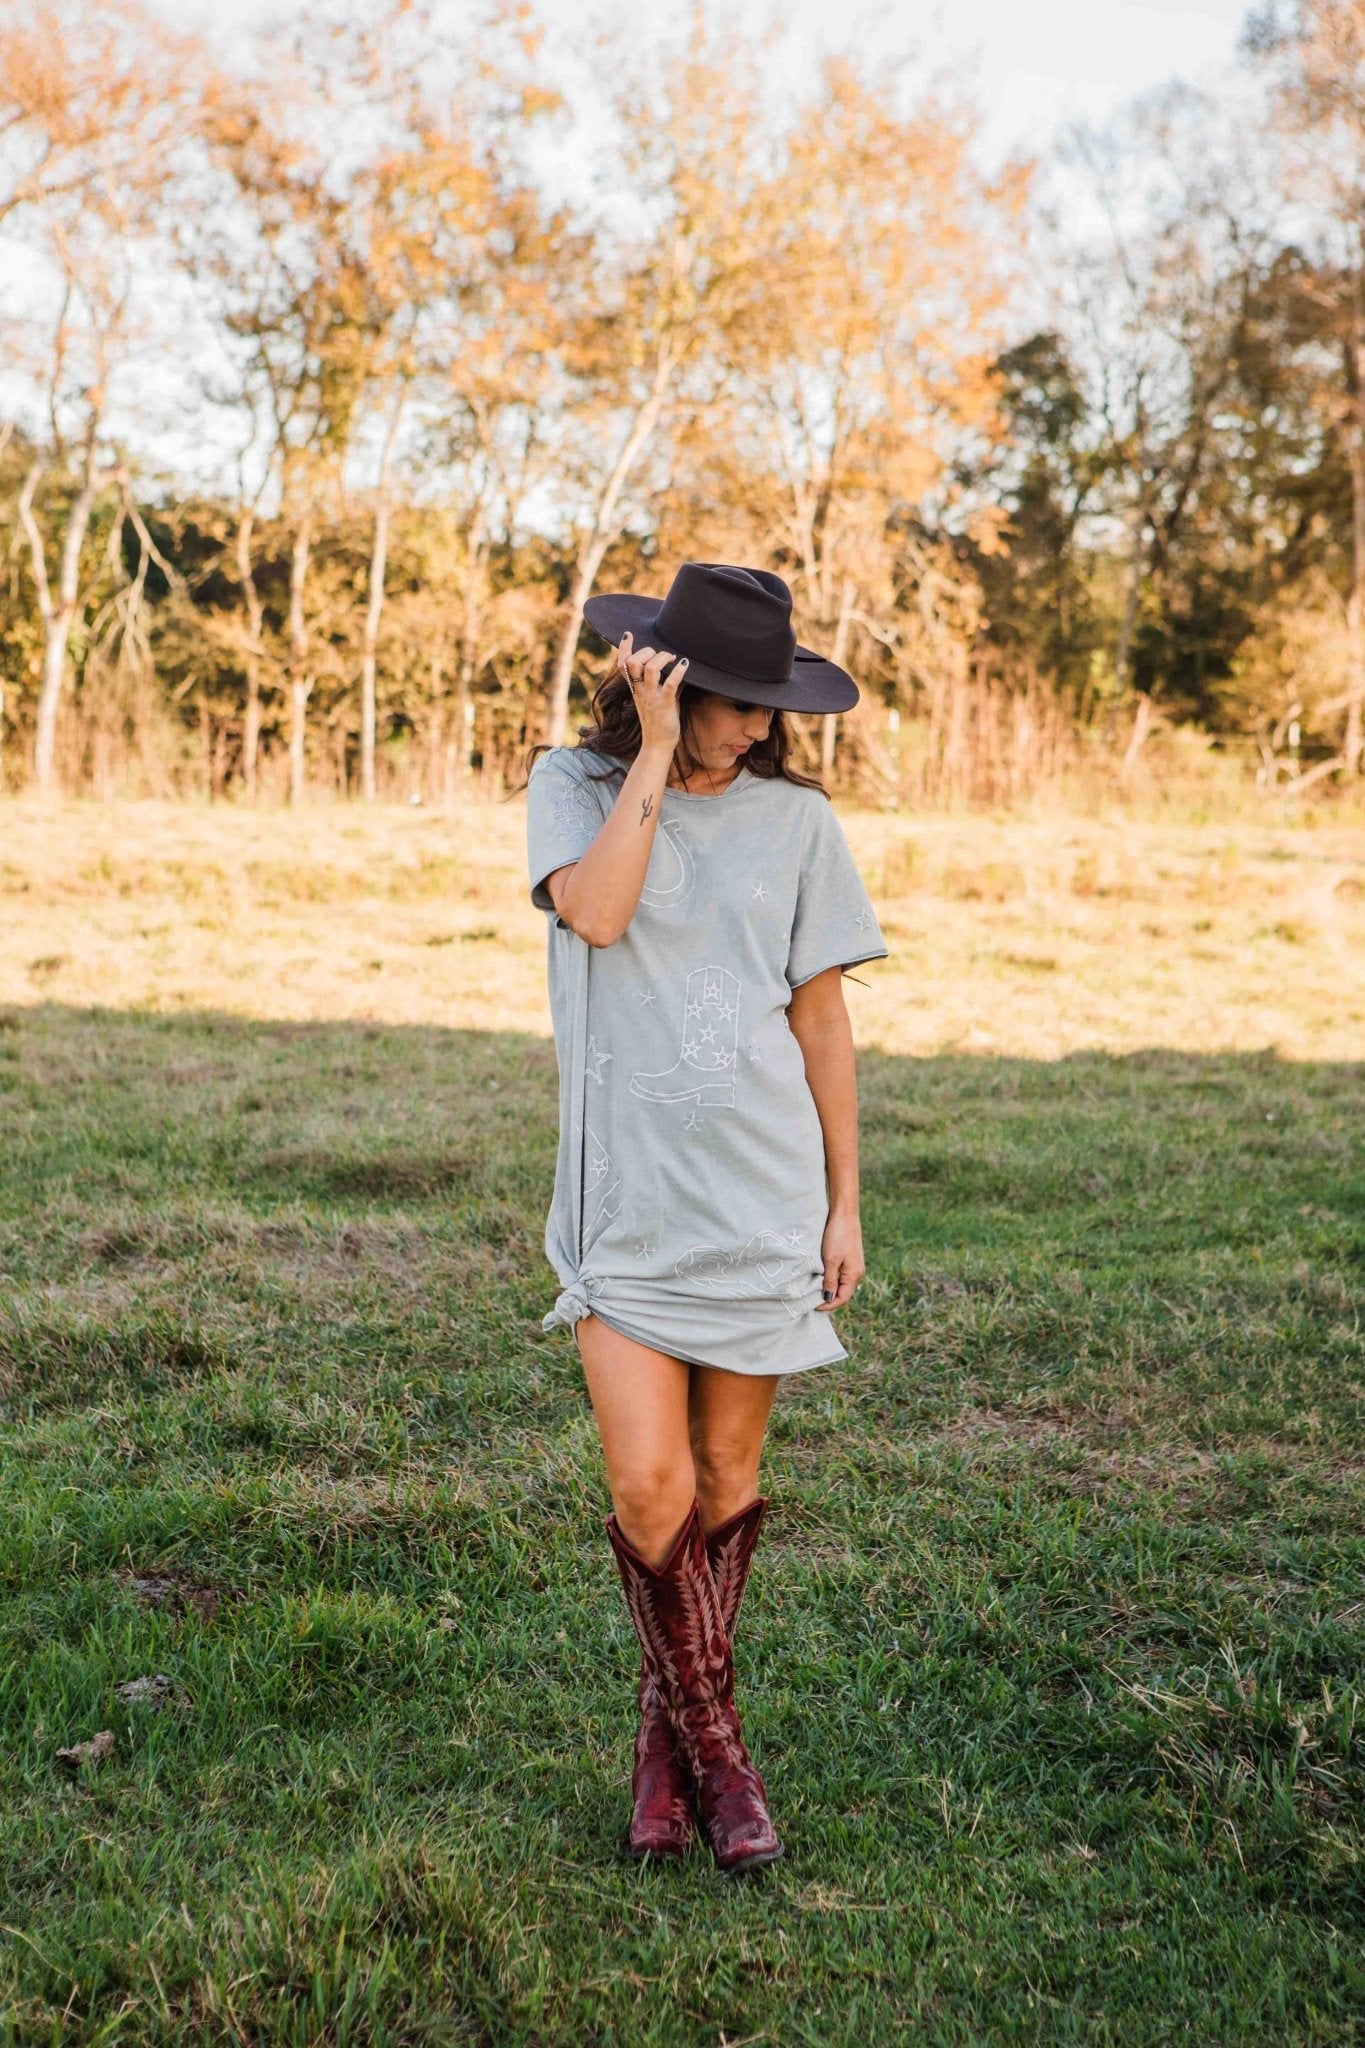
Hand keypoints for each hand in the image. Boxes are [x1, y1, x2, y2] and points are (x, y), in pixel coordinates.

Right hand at [614, 630, 684, 755]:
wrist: (658, 744)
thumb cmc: (659, 720)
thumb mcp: (655, 698)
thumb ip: (661, 682)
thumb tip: (678, 666)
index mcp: (635, 688)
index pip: (623, 665)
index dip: (624, 649)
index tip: (628, 634)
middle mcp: (641, 690)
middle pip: (633, 663)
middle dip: (647, 651)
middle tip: (661, 655)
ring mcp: (652, 697)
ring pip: (650, 669)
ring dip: (662, 658)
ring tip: (673, 659)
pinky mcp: (665, 704)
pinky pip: (670, 684)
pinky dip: (679, 672)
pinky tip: (685, 664)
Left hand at [816, 1209, 863, 1310]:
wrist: (844, 1214)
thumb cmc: (838, 1236)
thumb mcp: (831, 1260)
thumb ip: (830, 1280)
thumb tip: (828, 1298)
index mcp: (854, 1275)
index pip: (842, 1298)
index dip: (828, 1305)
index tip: (813, 1306)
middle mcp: (856, 1273)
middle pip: (842, 1293)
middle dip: (828, 1300)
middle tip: (811, 1301)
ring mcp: (853, 1266)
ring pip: (841, 1285)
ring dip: (829, 1290)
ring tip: (814, 1292)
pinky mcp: (849, 1259)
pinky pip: (840, 1276)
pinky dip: (831, 1280)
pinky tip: (820, 1279)